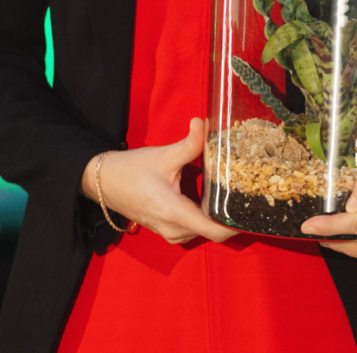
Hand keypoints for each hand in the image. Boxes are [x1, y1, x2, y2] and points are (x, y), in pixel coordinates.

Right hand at [81, 117, 237, 245]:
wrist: (104, 182)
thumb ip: (189, 144)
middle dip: (228, 215)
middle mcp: (174, 229)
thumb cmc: (132, 170)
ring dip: (215, 217)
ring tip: (230, 194)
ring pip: (202, 231)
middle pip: (212, 230)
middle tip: (245, 193)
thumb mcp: (163, 155)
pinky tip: (208, 199)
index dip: (236, 224)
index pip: (215, 231)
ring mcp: (169, 233)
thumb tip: (205, 123)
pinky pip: (192, 230)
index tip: (252, 210)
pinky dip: (202, 218)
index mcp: (175, 212)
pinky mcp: (166, 231)